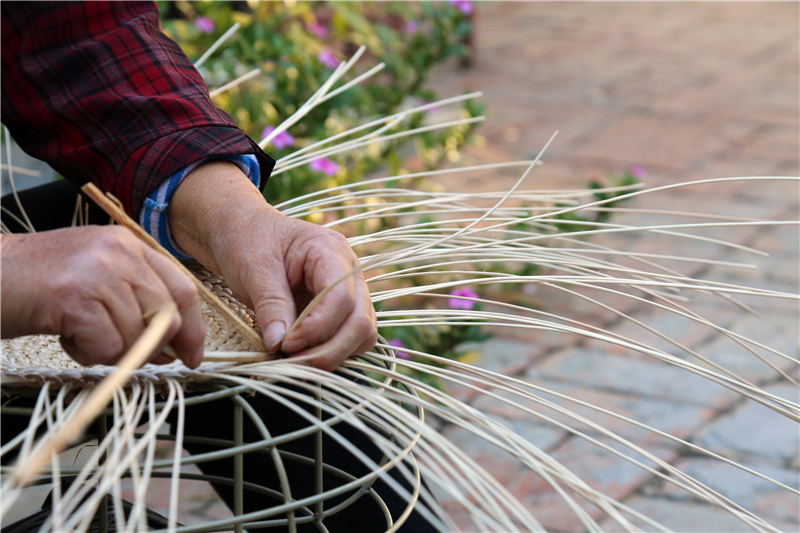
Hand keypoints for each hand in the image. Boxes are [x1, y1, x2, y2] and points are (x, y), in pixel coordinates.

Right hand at [1, 226, 204, 367]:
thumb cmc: (36, 283)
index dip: (194, 328)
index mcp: (128, 245)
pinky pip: (107, 347)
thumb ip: (135, 299)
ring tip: (79, 334)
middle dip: (156, 348)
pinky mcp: (74, 298)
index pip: (183, 288)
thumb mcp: (95, 277)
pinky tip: (66, 336)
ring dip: (110, 350)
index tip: (193, 355)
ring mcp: (97, 272)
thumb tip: (172, 344)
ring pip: (137, 336)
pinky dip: (88, 354)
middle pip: (167, 316)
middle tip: (133, 358)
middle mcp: (118, 252)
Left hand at [169, 161, 376, 370]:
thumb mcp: (253, 268)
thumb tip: (279, 344)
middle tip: (291, 363)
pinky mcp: (340, 309)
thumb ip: (271, 305)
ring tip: (294, 360)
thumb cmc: (247, 240)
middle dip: (329, 350)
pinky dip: (329, 352)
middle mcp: (349, 271)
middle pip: (361, 322)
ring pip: (362, 335)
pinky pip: (349, 339)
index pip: (342, 299)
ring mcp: (349, 291)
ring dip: (331, 355)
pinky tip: (301, 354)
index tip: (285, 345)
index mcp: (330, 251)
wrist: (239, 231)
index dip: (317, 329)